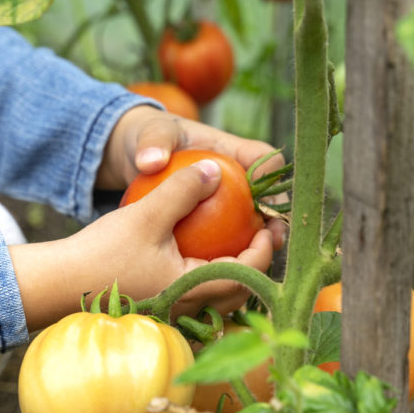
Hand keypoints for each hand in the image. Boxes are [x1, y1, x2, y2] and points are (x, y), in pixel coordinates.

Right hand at [10, 159, 274, 330]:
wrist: (59, 285)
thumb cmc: (102, 253)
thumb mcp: (146, 214)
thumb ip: (183, 190)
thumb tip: (215, 168)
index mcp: (196, 290)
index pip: (250, 272)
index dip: (266, 247)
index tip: (266, 222)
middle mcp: (191, 310)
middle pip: (241, 293)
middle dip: (256, 264)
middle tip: (257, 233)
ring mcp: (175, 316)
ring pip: (219, 300)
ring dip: (232, 273)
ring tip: (231, 244)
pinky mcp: (159, 313)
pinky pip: (197, 299)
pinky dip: (207, 279)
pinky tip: (197, 256)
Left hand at [97, 105, 286, 249]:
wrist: (139, 154)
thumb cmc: (149, 140)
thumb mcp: (148, 135)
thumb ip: (152, 143)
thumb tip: (151, 162)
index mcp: (234, 151)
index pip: (264, 159)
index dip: (268, 175)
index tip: (255, 194)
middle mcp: (240, 180)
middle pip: (269, 201)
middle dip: (274, 221)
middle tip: (270, 239)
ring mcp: (232, 204)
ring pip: (254, 228)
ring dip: (258, 247)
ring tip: (253, 265)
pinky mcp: (220, 226)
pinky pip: (228, 245)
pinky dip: (227, 261)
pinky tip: (216, 278)